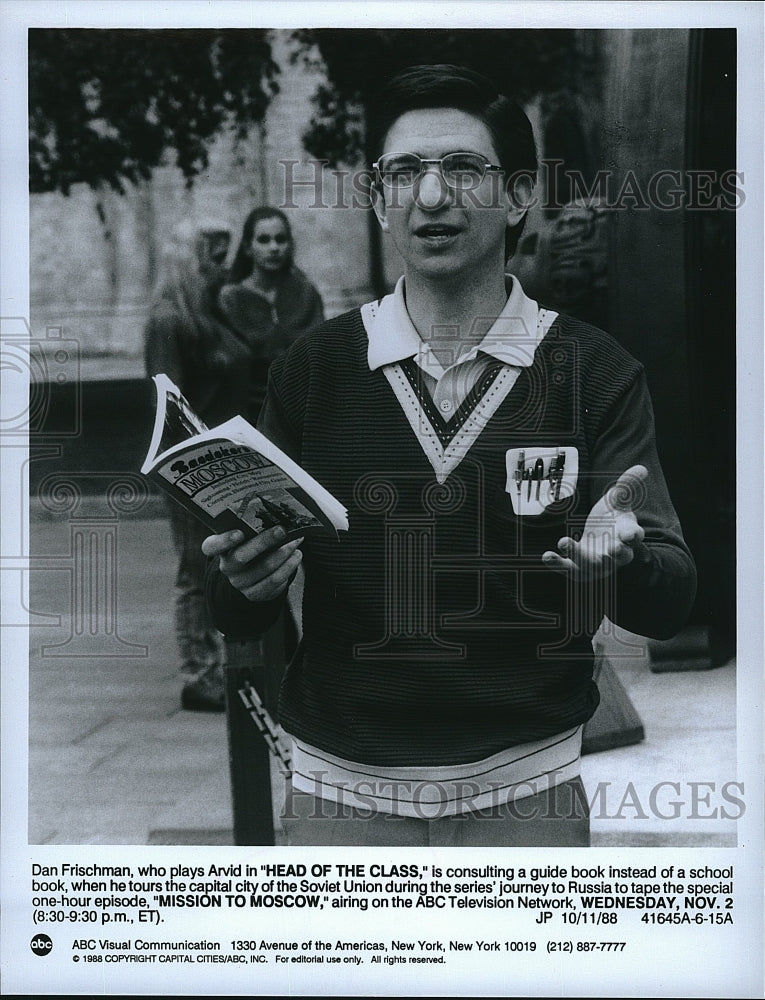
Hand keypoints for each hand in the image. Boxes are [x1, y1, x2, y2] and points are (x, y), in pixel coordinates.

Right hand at [202, 525, 302, 601]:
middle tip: (282, 530)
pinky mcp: (255, 593)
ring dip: (284, 553)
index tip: (239, 532)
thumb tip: (276, 512)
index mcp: (219, 549)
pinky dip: (289, 566)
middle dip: (264, 541)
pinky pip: (275, 580)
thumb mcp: (246, 536)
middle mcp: (227, 567)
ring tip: (296, 541)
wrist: (253, 576)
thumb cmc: (250, 546)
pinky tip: (296, 555)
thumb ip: (252, 527)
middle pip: (241, 556)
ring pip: (264, 567)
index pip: (211, 546)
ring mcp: (240, 582)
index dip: (224, 541)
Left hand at [542, 465, 646, 579]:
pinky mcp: (578, 568)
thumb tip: (642, 468)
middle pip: (619, 557)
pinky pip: (568, 568)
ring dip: (578, 555)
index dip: (632, 536)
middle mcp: (615, 554)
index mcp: (628, 535)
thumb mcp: (618, 501)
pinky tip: (547, 556)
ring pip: (591, 565)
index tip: (629, 534)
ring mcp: (597, 563)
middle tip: (612, 549)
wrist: (599, 540)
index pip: (634, 537)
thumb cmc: (612, 519)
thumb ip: (627, 486)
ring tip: (563, 542)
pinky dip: (558, 563)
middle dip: (615, 554)